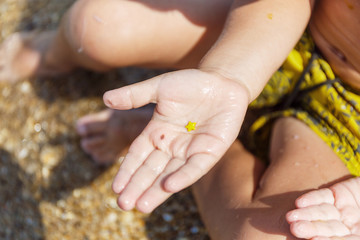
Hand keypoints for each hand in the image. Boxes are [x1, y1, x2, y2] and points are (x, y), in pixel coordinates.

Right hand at [103, 69, 248, 212]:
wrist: (222, 81)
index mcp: (157, 132)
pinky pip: (195, 167)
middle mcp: (172, 145)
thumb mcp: (159, 87)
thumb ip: (134, 95)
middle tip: (124, 205)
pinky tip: (169, 187)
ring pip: (171, 174)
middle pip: (152, 170)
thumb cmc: (191, 83)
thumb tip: (105, 99)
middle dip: (138, 187)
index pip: (138, 156)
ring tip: (142, 206)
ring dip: (157, 191)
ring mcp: (191, 150)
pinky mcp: (210, 152)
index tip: (115, 188)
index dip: (127, 172)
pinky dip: (183, 177)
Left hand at [286, 177, 359, 239]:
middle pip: (328, 228)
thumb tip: (350, 234)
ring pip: (321, 213)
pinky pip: (323, 196)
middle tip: (294, 228)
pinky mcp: (338, 193)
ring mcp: (342, 210)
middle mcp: (349, 226)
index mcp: (358, 237)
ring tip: (290, 217)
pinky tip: (299, 203)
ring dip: (306, 214)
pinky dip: (312, 199)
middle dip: (311, 228)